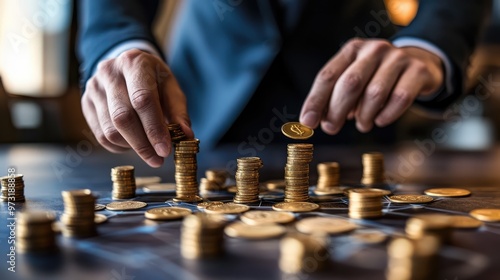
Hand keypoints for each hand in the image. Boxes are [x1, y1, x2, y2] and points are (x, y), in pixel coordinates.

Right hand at [82, 49, 193, 166]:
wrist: (128, 68)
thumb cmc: (154, 81)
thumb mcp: (171, 89)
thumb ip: (178, 113)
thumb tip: (186, 136)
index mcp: (135, 63)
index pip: (142, 100)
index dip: (154, 128)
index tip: (165, 150)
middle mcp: (109, 72)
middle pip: (123, 117)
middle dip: (142, 144)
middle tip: (158, 159)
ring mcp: (93, 88)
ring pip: (110, 130)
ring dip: (132, 147)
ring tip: (148, 149)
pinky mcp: (85, 103)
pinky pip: (101, 135)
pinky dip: (119, 147)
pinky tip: (133, 143)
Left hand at [300, 38, 443, 133]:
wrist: (419, 64)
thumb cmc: (377, 77)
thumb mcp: (355, 79)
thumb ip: (335, 96)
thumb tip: (317, 120)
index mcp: (352, 50)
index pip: (328, 76)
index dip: (315, 100)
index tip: (308, 122)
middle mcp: (374, 50)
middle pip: (350, 83)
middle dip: (337, 111)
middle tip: (331, 128)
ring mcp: (398, 58)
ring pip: (374, 93)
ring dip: (364, 116)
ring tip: (362, 124)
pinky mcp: (418, 71)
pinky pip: (399, 99)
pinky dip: (386, 115)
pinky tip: (380, 120)